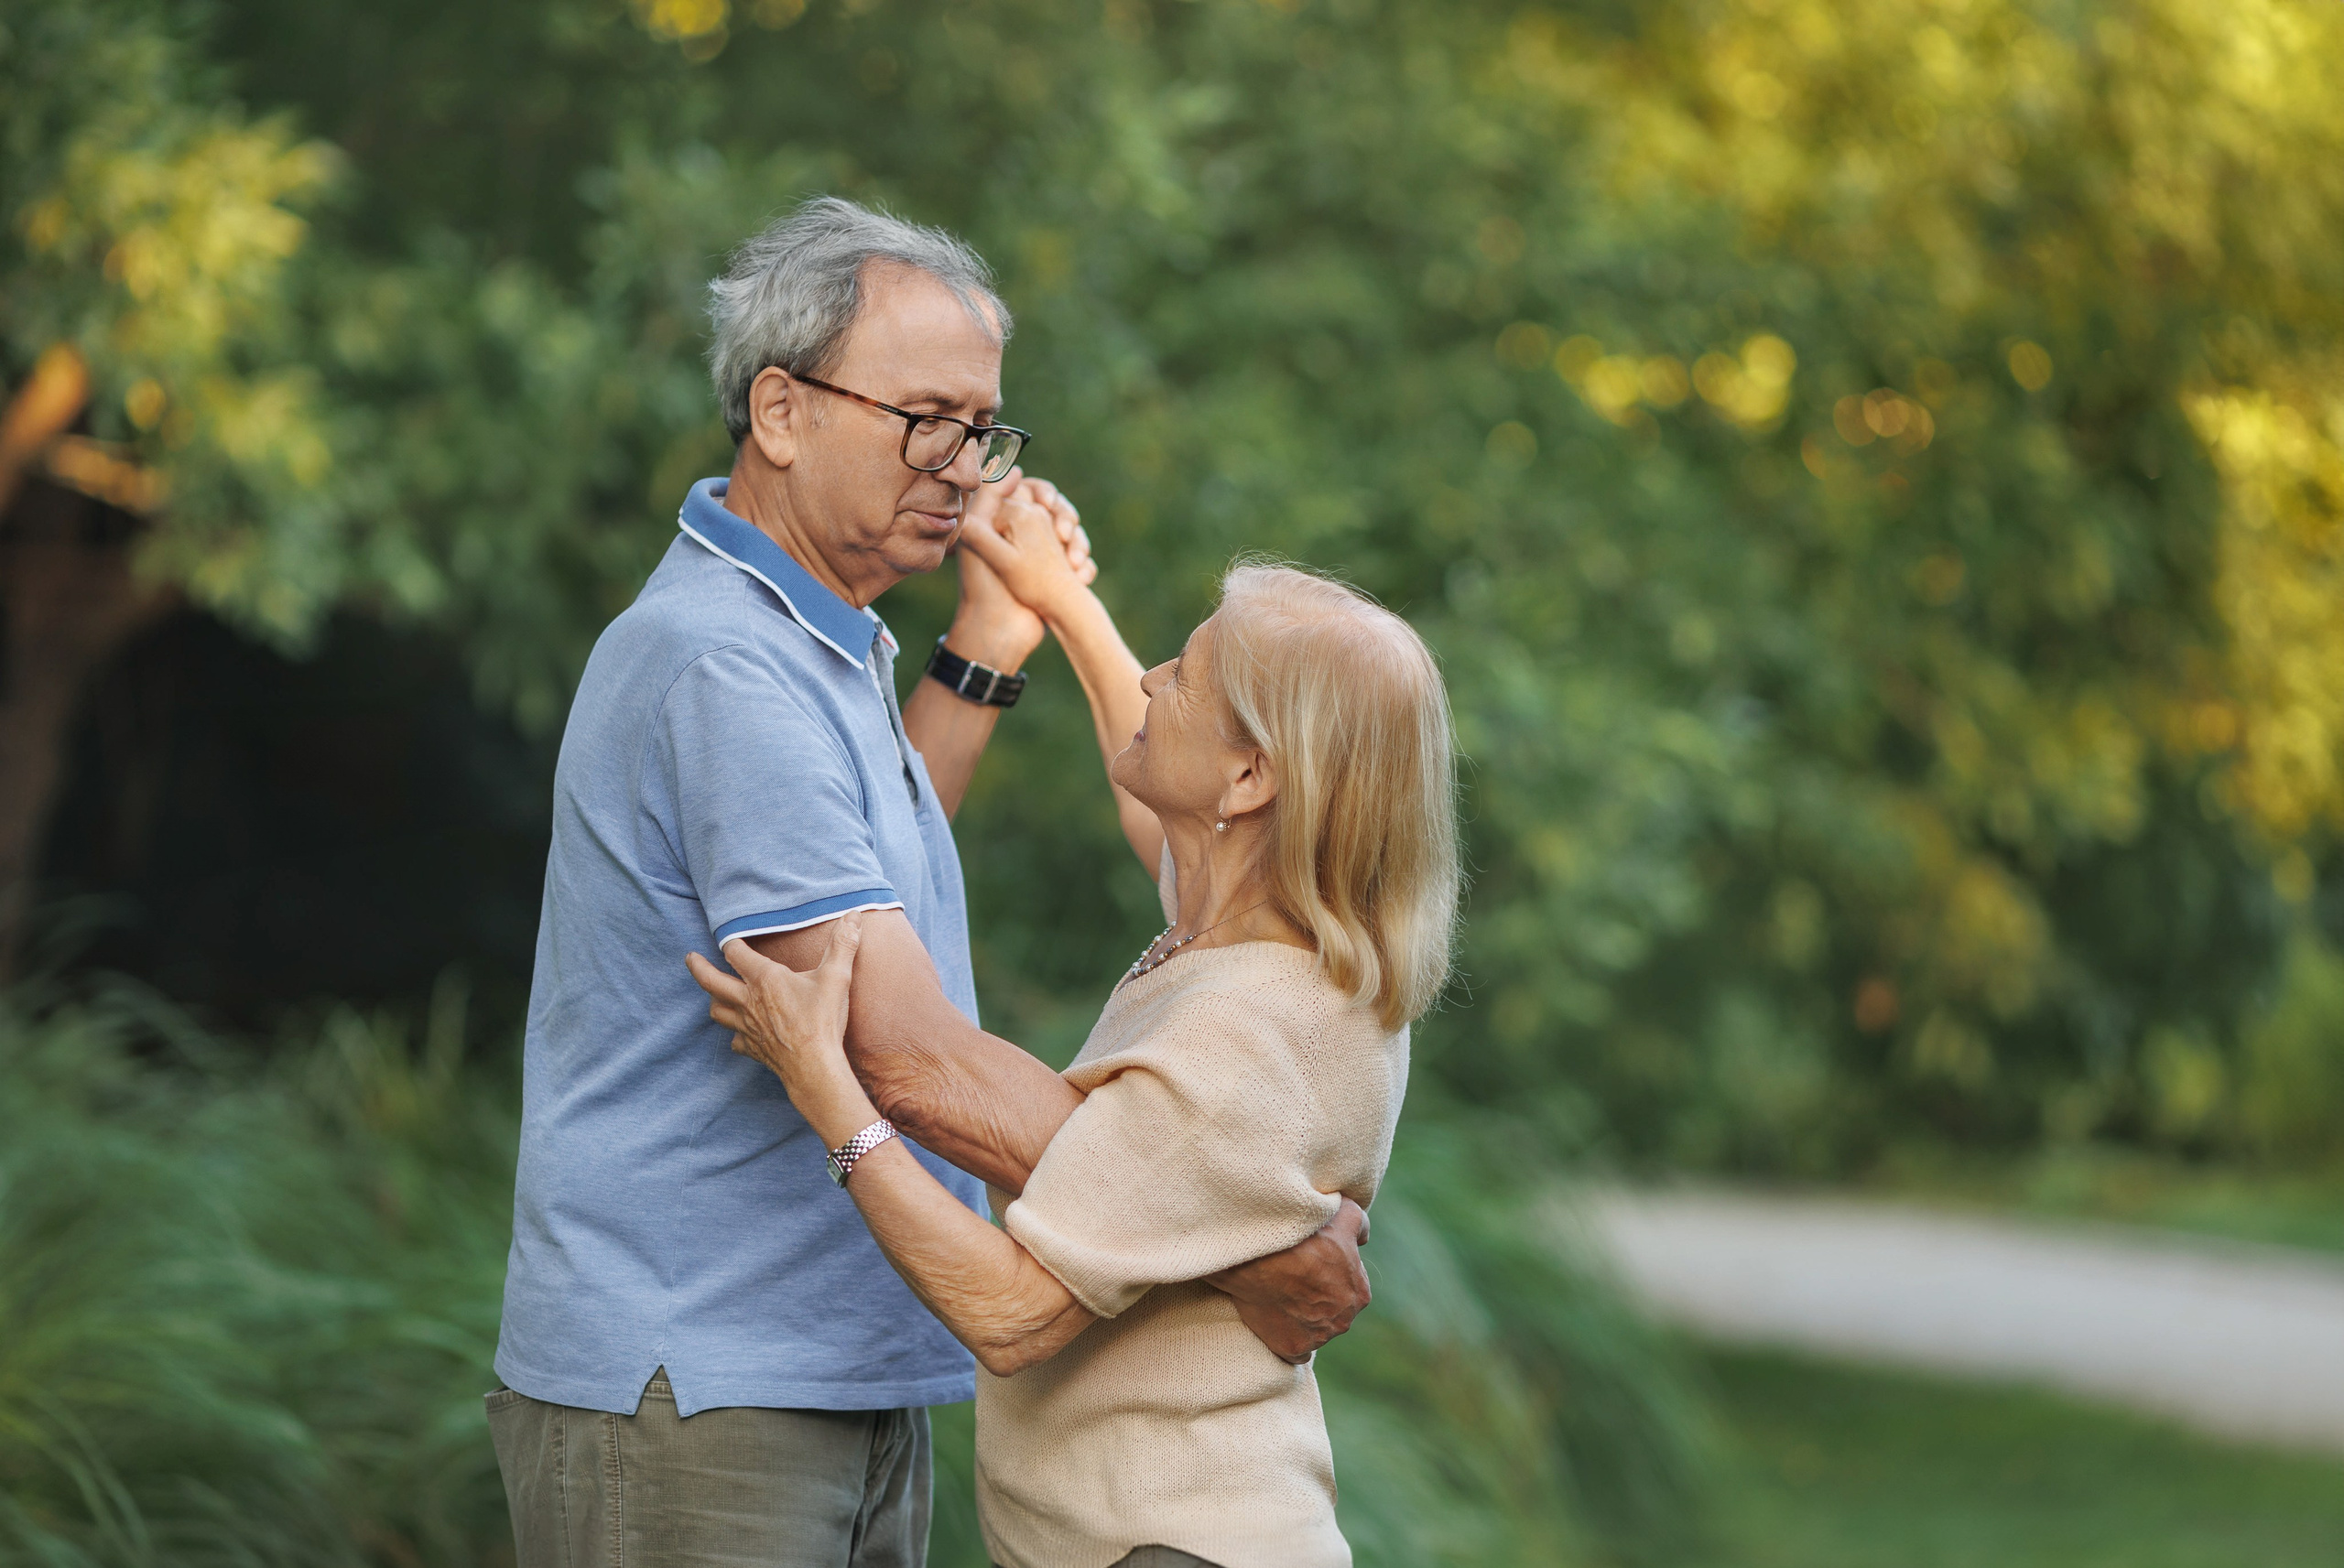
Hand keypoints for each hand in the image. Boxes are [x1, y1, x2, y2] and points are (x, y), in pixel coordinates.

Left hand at [685, 914, 875, 1143]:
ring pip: (716, 1010)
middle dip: (698, 967)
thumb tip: (854, 915)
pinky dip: (736, 1035)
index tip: (730, 937)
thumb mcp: (836, 977)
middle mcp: (748, 1000)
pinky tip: (743, 1034)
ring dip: (714, 1000)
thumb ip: (842, 945)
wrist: (814, 1067)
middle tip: (690, 958)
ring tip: (715, 994)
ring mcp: (746, 1026)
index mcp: (764, 978)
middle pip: (710, 980)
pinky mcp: (752, 1047)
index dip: (732, 941)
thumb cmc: (822, 1020)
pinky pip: (735, 1041)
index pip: (735, 952)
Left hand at [958, 476, 1094, 636]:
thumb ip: (991, 496)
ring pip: (1072, 535)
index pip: (1031, 491)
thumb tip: (1017, 469)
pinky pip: (1078, 561)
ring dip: (1079, 545)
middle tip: (1065, 536)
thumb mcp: (979, 534)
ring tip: (1075, 563)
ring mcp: (1040, 555)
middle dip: (1067, 520)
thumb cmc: (984, 584)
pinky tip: (1080, 576)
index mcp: (1002, 522)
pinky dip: (1083, 566)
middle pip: (1057, 511)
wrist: (999, 631)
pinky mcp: (1055, 575)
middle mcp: (1021, 536)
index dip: (1045, 494)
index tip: (1049, 503)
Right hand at [1208, 1197, 1371, 1363]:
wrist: (1263, 1256)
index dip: (1329, 1275)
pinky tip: (1276, 1322)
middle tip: (1293, 1280)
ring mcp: (1319, 1338)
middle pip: (1332, 1312)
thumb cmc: (1304, 1234)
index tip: (1310, 1265)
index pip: (1348, 1288)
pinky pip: (1295, 1351)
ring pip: (1314, 1332)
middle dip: (1317, 1299)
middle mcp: (1344, 1320)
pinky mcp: (1294, 1349)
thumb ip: (1361, 1224)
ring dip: (1301, 1319)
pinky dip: (1287, 1340)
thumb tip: (1364, 1239)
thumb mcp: (1343, 1214)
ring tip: (1280, 1296)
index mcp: (1360, 1293)